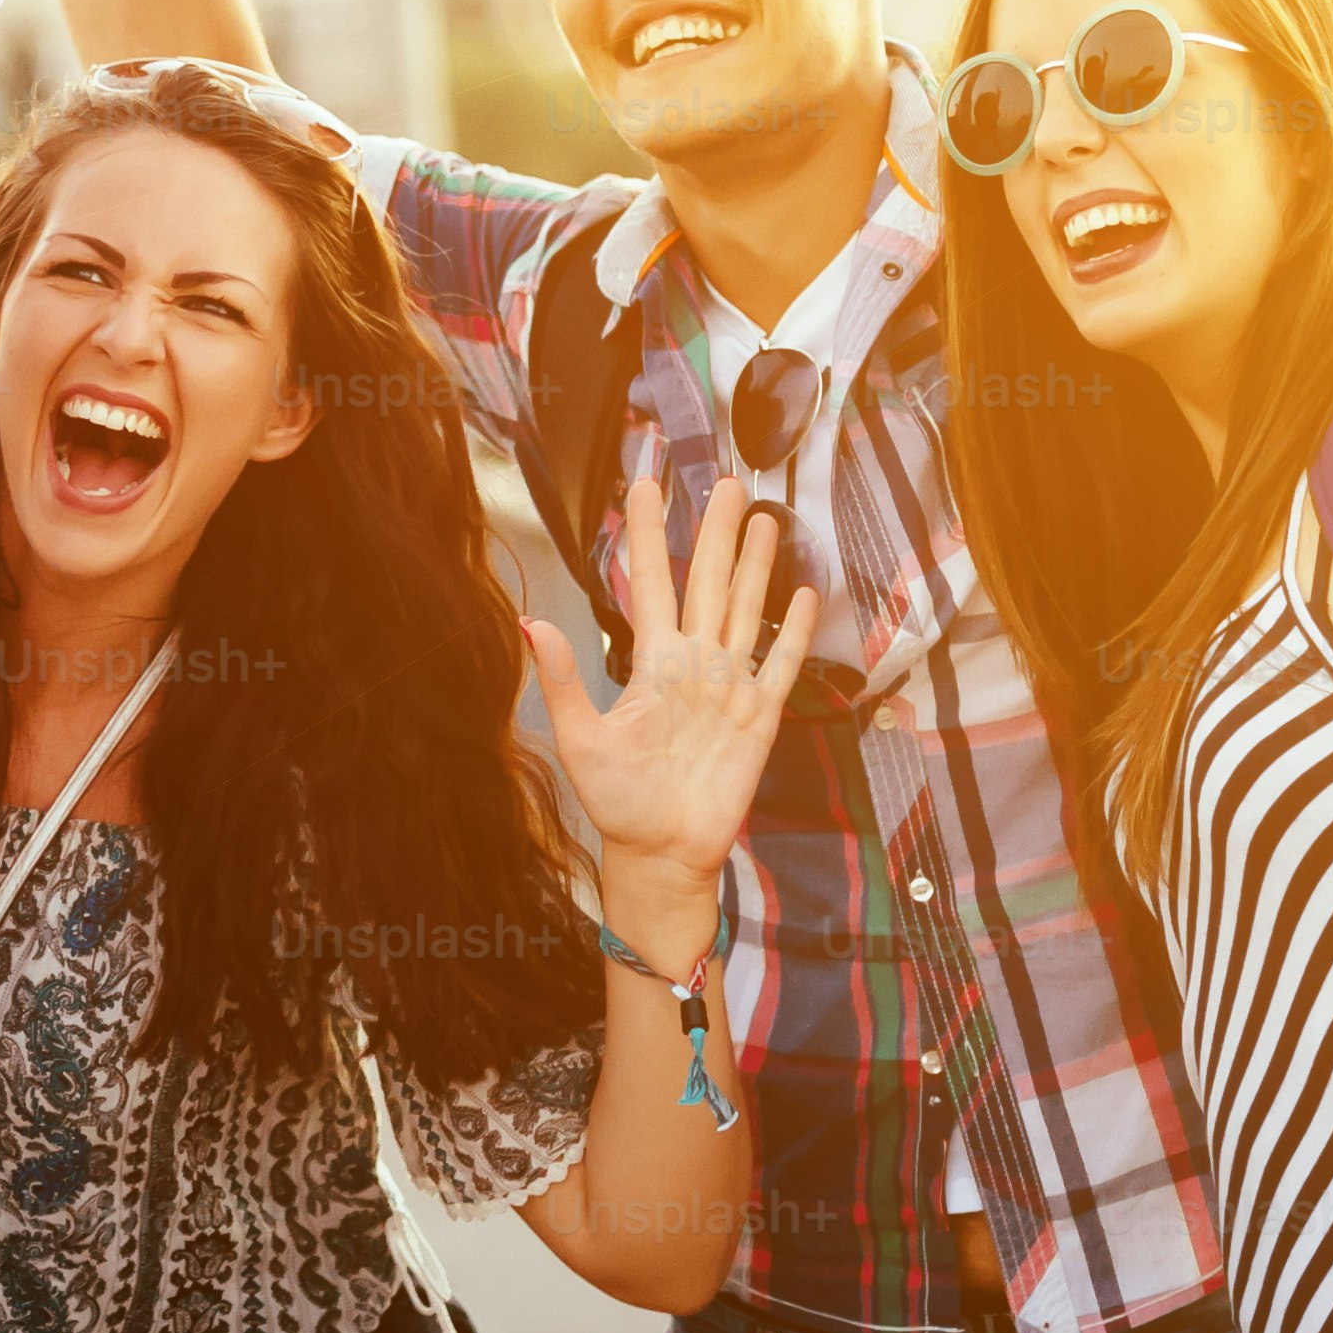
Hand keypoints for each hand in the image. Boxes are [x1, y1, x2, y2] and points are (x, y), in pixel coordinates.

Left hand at [526, 474, 812, 962]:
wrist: (662, 852)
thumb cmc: (617, 801)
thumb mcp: (580, 738)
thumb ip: (563, 678)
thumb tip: (529, 623)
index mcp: (650, 661)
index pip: (649, 581)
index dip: (647, 534)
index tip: (643, 484)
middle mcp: (693, 662)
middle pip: (706, 580)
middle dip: (713, 531)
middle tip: (722, 479)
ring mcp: (730, 685)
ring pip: (744, 608)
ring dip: (754, 564)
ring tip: (763, 517)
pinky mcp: (760, 716)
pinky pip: (781, 663)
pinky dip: (792, 629)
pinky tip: (803, 593)